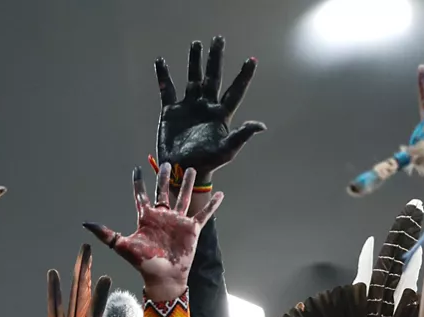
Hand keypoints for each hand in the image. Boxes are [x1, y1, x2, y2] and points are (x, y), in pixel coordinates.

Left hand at [84, 165, 222, 291]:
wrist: (163, 277)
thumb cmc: (143, 263)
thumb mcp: (122, 245)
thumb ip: (106, 234)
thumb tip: (86, 223)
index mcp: (147, 218)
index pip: (142, 196)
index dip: (138, 183)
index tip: (137, 169)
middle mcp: (163, 216)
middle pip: (164, 191)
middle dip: (165, 177)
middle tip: (167, 163)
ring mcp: (178, 221)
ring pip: (183, 197)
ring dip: (187, 184)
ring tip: (192, 169)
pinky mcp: (191, 229)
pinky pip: (204, 214)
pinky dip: (213, 205)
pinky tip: (220, 194)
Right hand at [155, 36, 264, 183]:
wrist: (182, 170)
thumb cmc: (207, 163)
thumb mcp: (226, 150)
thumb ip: (242, 135)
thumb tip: (261, 125)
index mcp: (220, 114)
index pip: (235, 90)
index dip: (243, 76)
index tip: (252, 60)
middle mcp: (206, 106)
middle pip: (212, 77)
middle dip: (215, 59)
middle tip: (218, 39)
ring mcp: (188, 107)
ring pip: (192, 79)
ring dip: (194, 62)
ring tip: (196, 44)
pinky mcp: (171, 111)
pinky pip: (167, 90)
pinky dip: (163, 76)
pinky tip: (161, 61)